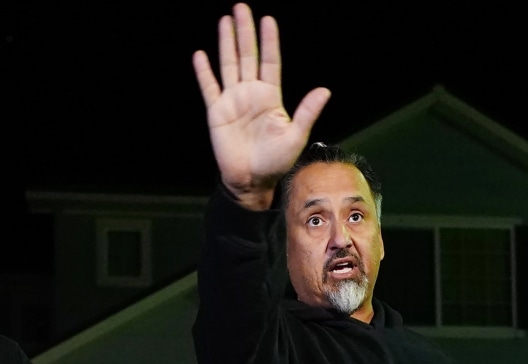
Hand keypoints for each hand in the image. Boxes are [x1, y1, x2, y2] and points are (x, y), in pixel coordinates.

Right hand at [192, 3, 330, 207]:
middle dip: (245, 32)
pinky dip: (204, 72)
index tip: (268, 20)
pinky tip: (201, 55)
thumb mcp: (295, 136)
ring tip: (226, 20)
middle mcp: (251, 94)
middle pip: (248, 56)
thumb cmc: (276, 162)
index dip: (269, 42)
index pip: (270, 62)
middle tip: (242, 7)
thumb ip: (307, 112)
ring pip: (229, 65)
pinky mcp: (216, 112)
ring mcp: (233, 101)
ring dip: (226, 43)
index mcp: (271, 97)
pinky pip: (209, 87)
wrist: (252, 181)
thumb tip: (325, 90)